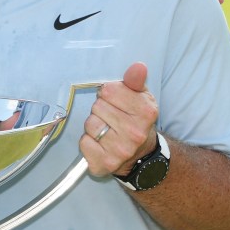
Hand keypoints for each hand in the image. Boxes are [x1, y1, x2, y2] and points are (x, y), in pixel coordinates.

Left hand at [80, 63, 158, 177]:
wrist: (140, 155)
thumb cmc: (136, 121)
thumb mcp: (141, 98)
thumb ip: (135, 81)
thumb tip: (138, 66)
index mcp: (146, 112)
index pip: (108, 91)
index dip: (108, 94)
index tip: (115, 101)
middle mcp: (135, 133)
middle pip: (97, 107)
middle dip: (101, 110)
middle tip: (111, 118)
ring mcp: (120, 151)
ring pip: (89, 124)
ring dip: (93, 125)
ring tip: (106, 130)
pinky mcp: (104, 163)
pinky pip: (83, 143)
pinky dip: (88, 142)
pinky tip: (100, 143)